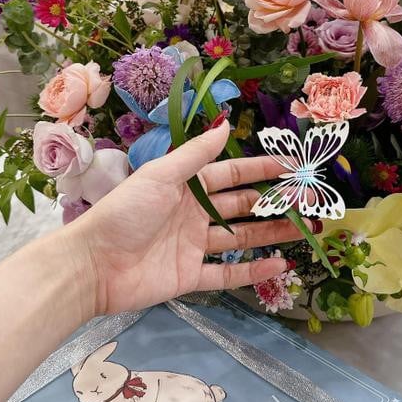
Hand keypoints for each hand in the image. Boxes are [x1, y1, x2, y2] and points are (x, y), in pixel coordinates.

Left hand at [68, 121, 308, 314]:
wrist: (94, 265)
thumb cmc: (125, 213)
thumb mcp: (161, 176)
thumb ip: (195, 154)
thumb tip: (225, 124)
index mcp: (184, 186)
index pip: (229, 174)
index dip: (259, 170)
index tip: (290, 167)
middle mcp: (192, 214)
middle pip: (240, 206)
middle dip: (272, 202)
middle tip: (307, 201)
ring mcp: (192, 247)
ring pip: (240, 238)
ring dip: (271, 234)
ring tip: (303, 230)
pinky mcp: (190, 277)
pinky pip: (228, 273)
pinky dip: (254, 271)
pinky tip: (280, 265)